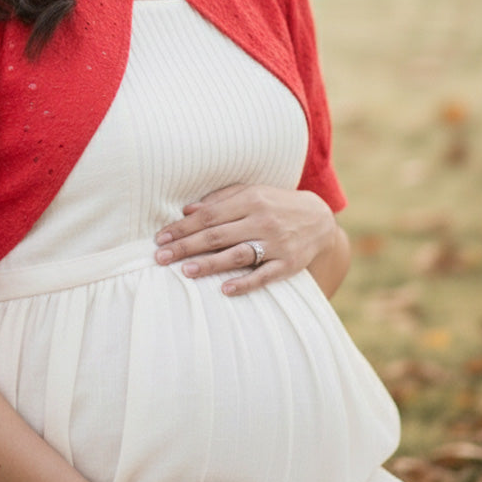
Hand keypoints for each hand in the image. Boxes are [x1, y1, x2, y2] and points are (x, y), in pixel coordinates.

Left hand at [154, 184, 339, 297]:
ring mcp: (276, 244)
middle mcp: (262, 221)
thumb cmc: (276, 204)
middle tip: (161, 257)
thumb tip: (187, 210)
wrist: (320, 219)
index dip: (183, 227)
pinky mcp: (288, 264)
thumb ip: (221, 199)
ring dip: (210, 264)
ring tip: (185, 270)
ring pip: (237, 255)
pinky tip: (224, 289)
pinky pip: (263, 276)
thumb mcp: (252, 192)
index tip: (161, 237)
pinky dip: (244, 283)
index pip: (209, 216)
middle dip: (186, 246)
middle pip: (217, 235)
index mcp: (251, 200)